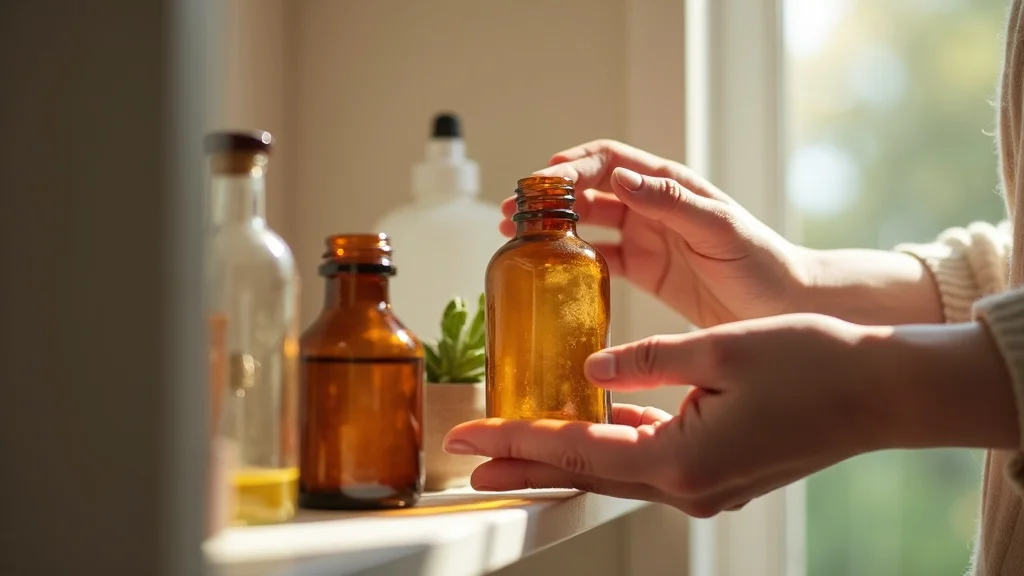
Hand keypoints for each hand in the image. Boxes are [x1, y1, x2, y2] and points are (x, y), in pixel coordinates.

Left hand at [443, 315, 1017, 515]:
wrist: (883, 393)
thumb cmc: (814, 364)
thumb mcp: (722, 350)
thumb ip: (647, 362)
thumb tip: (590, 368)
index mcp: (682, 462)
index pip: (578, 450)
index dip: (518, 441)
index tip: (470, 435)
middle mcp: (688, 488)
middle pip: (587, 474)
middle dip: (526, 463)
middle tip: (470, 458)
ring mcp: (705, 489)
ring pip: (614, 471)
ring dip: (564, 458)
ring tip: (515, 446)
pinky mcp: (718, 475)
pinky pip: (648, 461)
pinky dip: (611, 446)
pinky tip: (591, 428)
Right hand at [502, 139, 807, 326]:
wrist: (783, 308)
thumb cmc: (761, 263)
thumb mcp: (718, 228)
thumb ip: (671, 203)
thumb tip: (621, 178)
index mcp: (669, 186)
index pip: (609, 161)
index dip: (573, 165)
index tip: (541, 180)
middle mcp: (652, 207)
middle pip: (589, 190)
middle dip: (550, 196)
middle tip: (514, 211)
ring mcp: (646, 239)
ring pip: (587, 223)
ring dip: (554, 226)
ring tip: (519, 236)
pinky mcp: (645, 272)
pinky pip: (600, 260)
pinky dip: (573, 260)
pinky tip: (551, 267)